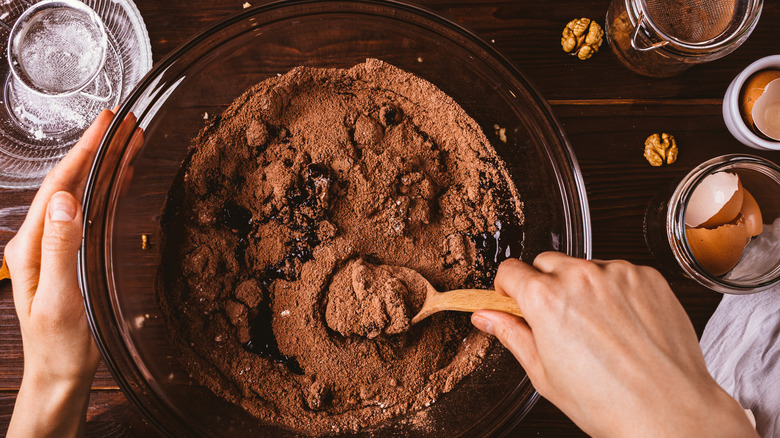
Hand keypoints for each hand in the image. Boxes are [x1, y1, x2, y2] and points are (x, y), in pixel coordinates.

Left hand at [5, 110, 114, 437]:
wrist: (60, 374)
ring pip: (83, 194)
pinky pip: (92, 212)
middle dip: (97, 150)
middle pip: (71, 183)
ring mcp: (57, 245)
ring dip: (105, 166)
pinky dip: (108, 189)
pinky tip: (121, 177)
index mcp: (31, 245)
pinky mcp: (73, 254)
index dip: (82, 152)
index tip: (103, 125)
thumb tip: (67, 201)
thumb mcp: (60, 298)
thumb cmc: (58, 344)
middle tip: (122, 122)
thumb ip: (61, 248)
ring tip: (129, 141)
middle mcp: (41, 239)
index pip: (58, 187)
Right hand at [471, 253, 757, 437]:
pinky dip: (616, 291)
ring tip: (598, 328)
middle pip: (546, 262)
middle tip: (558, 320)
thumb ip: (511, 334)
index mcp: (545, 298)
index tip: (514, 300)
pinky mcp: (647, 276)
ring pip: (584, 266)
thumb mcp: (543, 373)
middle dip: (545, 284)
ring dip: (582, 286)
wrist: (667, 412)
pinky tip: (623, 325)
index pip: (510, 270)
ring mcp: (617, 273)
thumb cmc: (606, 402)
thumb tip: (486, 317)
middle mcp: (580, 276)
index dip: (508, 288)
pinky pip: (619, 273)